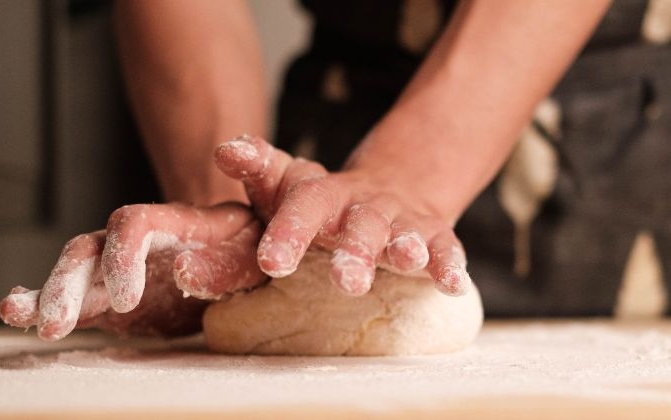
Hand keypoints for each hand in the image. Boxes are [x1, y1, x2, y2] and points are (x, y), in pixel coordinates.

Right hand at [0, 202, 265, 340]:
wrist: (242, 256)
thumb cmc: (249, 245)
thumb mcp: (251, 247)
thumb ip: (225, 263)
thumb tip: (185, 272)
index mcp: (172, 224)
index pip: (135, 223)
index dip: (123, 256)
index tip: (126, 297)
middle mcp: (136, 243)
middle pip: (91, 248)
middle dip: (68, 282)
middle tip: (57, 321)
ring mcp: (119, 269)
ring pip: (74, 272)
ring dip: (48, 293)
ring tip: (19, 315)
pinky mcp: (112, 298)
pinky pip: (76, 299)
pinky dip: (45, 303)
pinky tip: (19, 313)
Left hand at [213, 135, 471, 296]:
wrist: (391, 187)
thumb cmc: (325, 201)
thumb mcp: (289, 184)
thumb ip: (257, 168)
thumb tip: (223, 149)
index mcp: (325, 198)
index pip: (306, 207)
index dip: (289, 232)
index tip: (271, 263)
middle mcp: (364, 208)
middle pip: (361, 225)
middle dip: (355, 251)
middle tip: (345, 283)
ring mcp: (402, 222)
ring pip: (406, 234)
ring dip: (407, 248)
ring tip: (408, 260)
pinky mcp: (435, 235)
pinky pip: (445, 247)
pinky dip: (449, 264)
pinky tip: (451, 283)